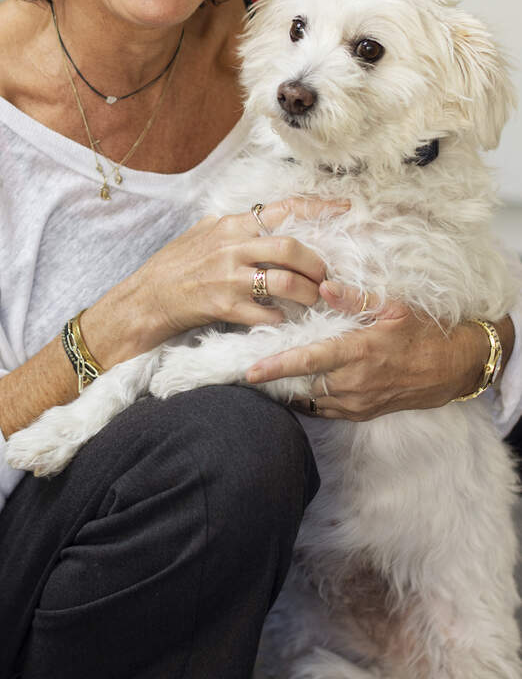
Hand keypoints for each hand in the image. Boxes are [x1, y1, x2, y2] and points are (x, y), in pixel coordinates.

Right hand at [107, 197, 347, 357]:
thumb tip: (254, 217)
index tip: (346, 208)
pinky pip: (267, 313)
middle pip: (292, 248)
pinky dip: (282, 317)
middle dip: (318, 263)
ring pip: (286, 282)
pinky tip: (283, 319)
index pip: (282, 210)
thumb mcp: (199, 234)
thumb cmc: (172, 267)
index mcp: (230, 226)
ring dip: (308, 294)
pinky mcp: (225, 307)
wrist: (144, 299)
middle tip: (326, 275)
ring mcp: (229, 278)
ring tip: (314, 300)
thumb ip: (229, 225)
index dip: (318, 208)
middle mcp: (232, 247)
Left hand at [244, 280, 496, 419]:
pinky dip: (306, 400)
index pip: (308, 361)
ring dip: (287, 390)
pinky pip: (325, 410)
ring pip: (310, 400)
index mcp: (359, 352)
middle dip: (272, 380)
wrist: (454, 367)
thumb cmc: (423, 332)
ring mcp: (358, 402)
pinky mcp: (362, 413)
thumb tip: (324, 286)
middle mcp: (354, 382)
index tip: (249, 370)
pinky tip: (293, 388)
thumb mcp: (394, 307)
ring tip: (262, 377)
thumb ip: (356, 298)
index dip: (276, 366)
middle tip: (244, 369)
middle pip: (301, 385)